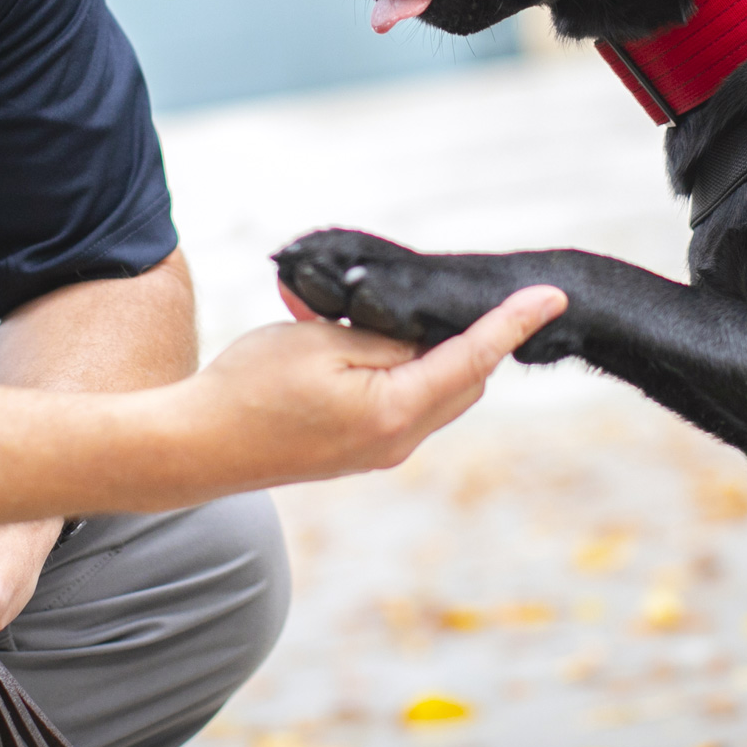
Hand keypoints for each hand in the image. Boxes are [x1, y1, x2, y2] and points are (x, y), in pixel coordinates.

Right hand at [185, 284, 565, 488]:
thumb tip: (427, 333)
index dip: (512, 323)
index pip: (473, 358)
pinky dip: (397, 369)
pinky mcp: (357, 452)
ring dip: (425, 351)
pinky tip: (356, 340)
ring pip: (434, 392)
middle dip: (467, 336)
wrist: (196, 445)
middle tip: (450, 294)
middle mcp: (398, 441)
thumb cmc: (251, 388)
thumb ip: (386, 335)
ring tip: (375, 315)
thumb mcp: (323, 343)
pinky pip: (402, 404)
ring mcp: (379, 452)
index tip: (550, 298)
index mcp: (396, 411)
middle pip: (463, 380)